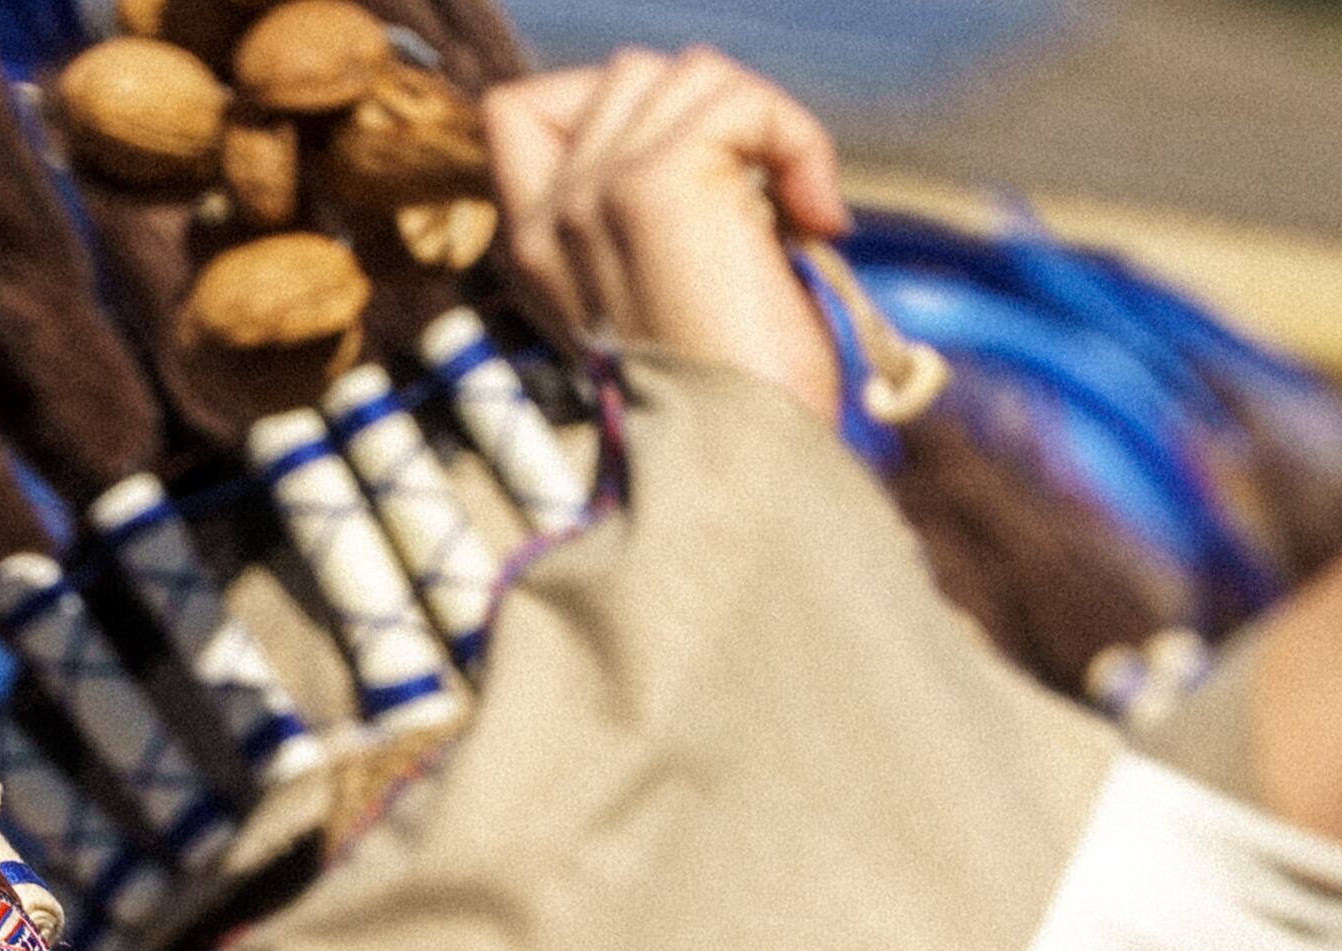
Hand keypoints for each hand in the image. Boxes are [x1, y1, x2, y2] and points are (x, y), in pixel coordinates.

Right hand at [483, 48, 847, 426]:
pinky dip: (799, 141)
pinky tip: (819, 220)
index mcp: (536, 251)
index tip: (692, 177)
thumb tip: (726, 150)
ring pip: (687, 74)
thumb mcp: (669, 307)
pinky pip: (741, 100)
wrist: (743, 485)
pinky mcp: (655, 184)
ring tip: (794, 217)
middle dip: (713, 120)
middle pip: (627, 74)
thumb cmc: (735, 420)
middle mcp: (550, 217)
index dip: (614, 109)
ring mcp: (595, 193)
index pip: (522, 109)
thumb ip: (651, 224)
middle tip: (764, 208)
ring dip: (763, 128)